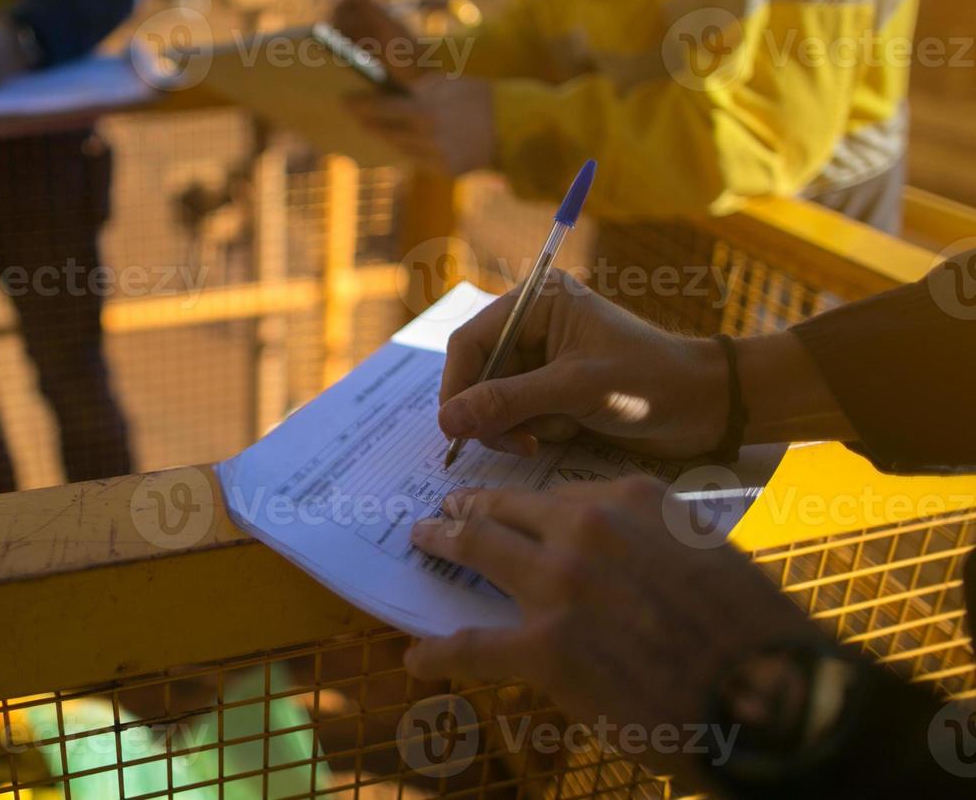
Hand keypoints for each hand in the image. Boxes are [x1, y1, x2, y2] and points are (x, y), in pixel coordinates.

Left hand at [349, 72, 494, 175]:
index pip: (381, 107)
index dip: (360, 105)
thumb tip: (388, 90)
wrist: (511, 124)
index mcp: (424, 109)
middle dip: (370, 123)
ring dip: (391, 137)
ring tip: (380, 128)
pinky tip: (413, 141)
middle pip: (386, 131)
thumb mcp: (446, 84)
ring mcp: (436, 155)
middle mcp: (426, 135)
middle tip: (358, 117)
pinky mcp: (446, 170)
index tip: (343, 101)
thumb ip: (417, 89)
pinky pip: (420, 161)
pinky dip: (414, 151)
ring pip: (401, 147)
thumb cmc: (477, 97)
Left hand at [406, 476, 824, 782]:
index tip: (506, 503)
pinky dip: (439, 652)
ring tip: (424, 544)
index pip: (560, 494)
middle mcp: (589, 528)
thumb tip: (624, 554)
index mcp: (633, 499)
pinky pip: (473, 646)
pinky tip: (417, 656)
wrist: (772, 696)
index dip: (525, 501)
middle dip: (470, 508)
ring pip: (480, 549)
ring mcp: (562, 585)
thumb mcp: (708, 554)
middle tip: (446, 512)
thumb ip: (656, 540)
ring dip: (444, 544)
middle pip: (507, 509)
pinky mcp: (546, 647)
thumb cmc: (754, 631)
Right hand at [440, 270, 729, 458]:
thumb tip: (446, 420)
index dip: (457, 386)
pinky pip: (518, 416)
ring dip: (517, 426)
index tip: (457, 429)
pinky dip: (536, 431)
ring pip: (495, 402)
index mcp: (536, 303)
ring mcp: (542, 360)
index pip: (469, 343)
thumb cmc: (650, 383)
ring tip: (557, 433)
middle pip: (478, 375)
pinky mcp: (553, 390)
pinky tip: (571, 431)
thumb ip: (507, 401)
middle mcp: (532, 327)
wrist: (707, 408)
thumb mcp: (575, 389)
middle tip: (518, 442)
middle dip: (493, 413)